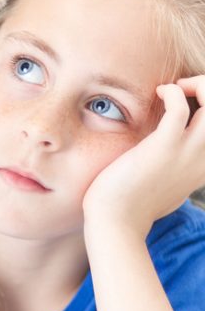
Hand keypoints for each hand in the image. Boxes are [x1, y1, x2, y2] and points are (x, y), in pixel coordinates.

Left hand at [83, 76, 204, 236]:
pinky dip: (172, 92)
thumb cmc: (132, 207)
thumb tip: (169, 165)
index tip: (193, 103)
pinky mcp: (162, 148)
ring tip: (176, 88)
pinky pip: (179, 108)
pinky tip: (158, 93)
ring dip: (201, 86)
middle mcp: (203, 159)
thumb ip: (176, 173)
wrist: (116, 224)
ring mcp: (186, 153)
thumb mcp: (166, 188)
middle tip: (186, 89)